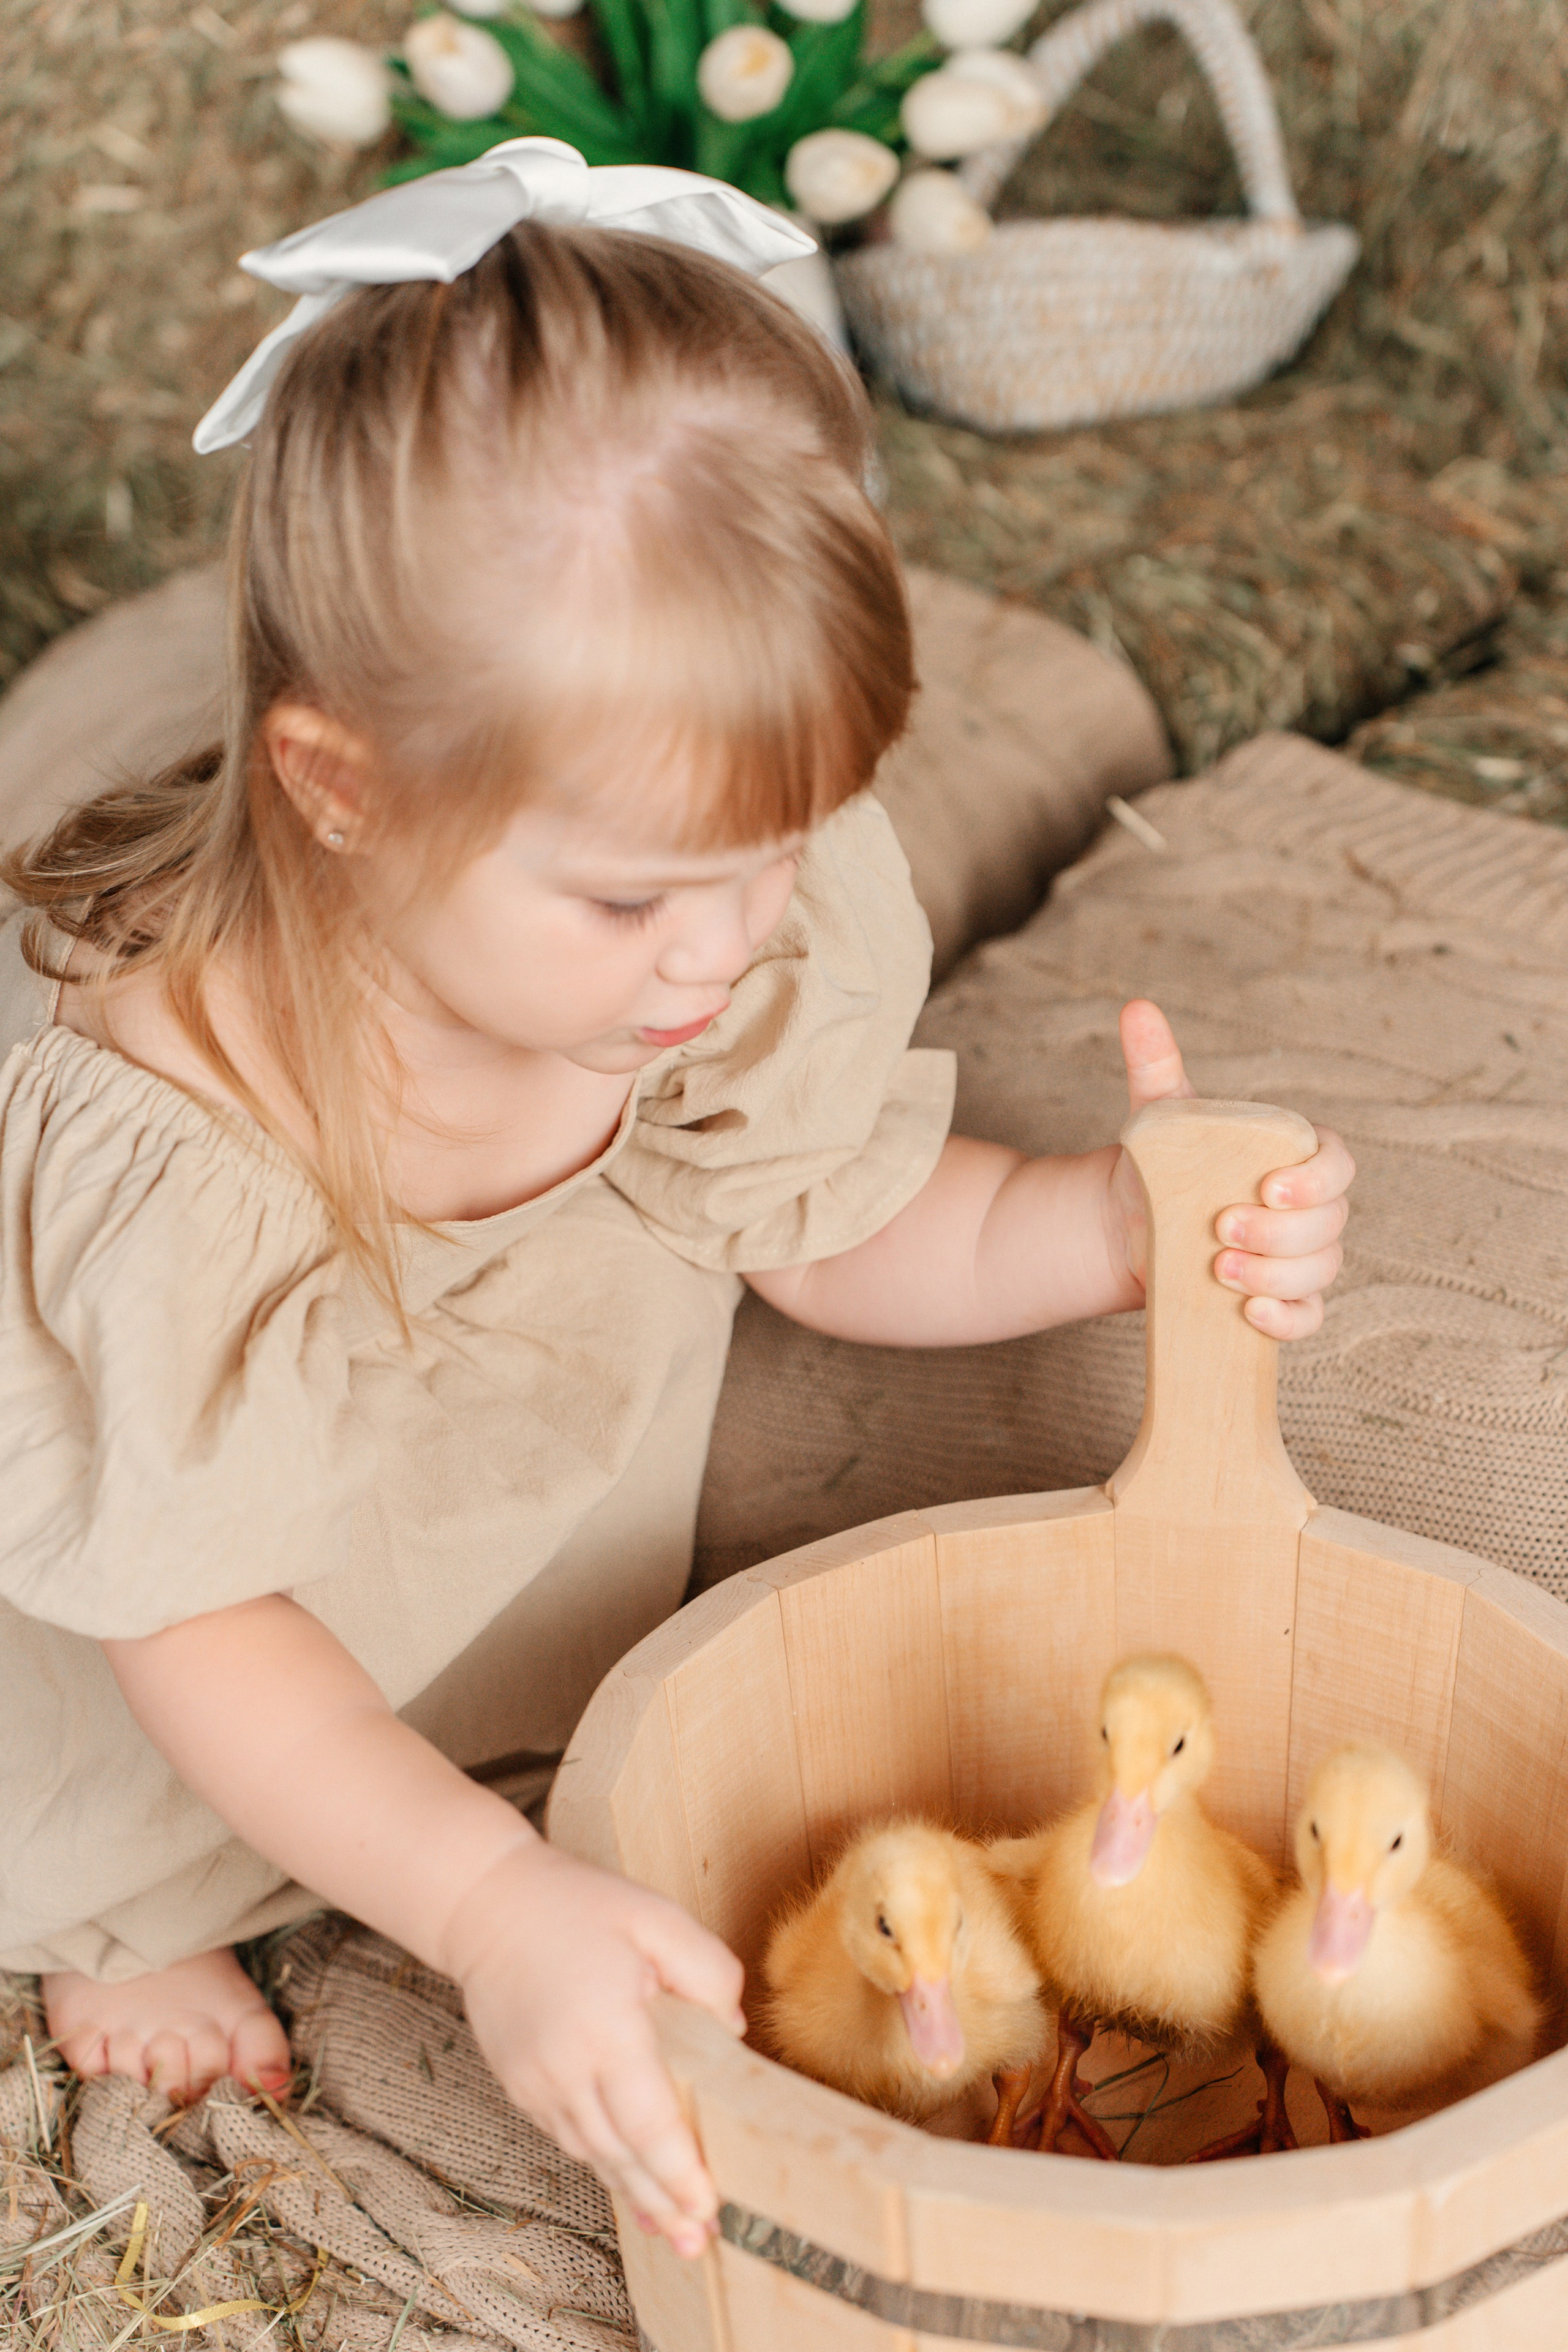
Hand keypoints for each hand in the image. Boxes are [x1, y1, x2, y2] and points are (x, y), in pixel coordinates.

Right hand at [443, 1836, 745, 2257]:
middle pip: (621, 2152)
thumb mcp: (657, 1917)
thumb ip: (708, 1972)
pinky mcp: (520, 2085)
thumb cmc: (577, 1905)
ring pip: (593, 2153)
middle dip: (664, 2202)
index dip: (679, 2169)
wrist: (486, 1904)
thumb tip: (732, 2032)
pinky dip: (603, 2164)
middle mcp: (564, 2067)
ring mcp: (535, 2082)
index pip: (648, 2118)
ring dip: (635, 2194)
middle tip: (702, 2242)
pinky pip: (569, 2136)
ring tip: (676, 2231)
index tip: (709, 2206)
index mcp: (604, 2027)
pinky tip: (629, 2183)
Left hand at [1106, 1000, 1353, 1338]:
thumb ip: (1157, 1063)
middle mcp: (1308, 1209)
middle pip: (1329, 1223)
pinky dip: (1288, 1320)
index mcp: (1295, 1157)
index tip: (1267, 1186)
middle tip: (1222, 1230)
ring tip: (1220, 1271)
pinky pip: (1309, 1316)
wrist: (1129, 1224)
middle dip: (1282, 1232)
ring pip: (1321, 1270)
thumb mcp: (1160, 1114)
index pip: (1337, 1164)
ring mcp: (1299, 1257)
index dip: (1315, 1178)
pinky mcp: (1280, 1299)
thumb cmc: (1161, 1163)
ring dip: (1278, 1276)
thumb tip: (1137, 1009)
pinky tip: (1253, 1314)